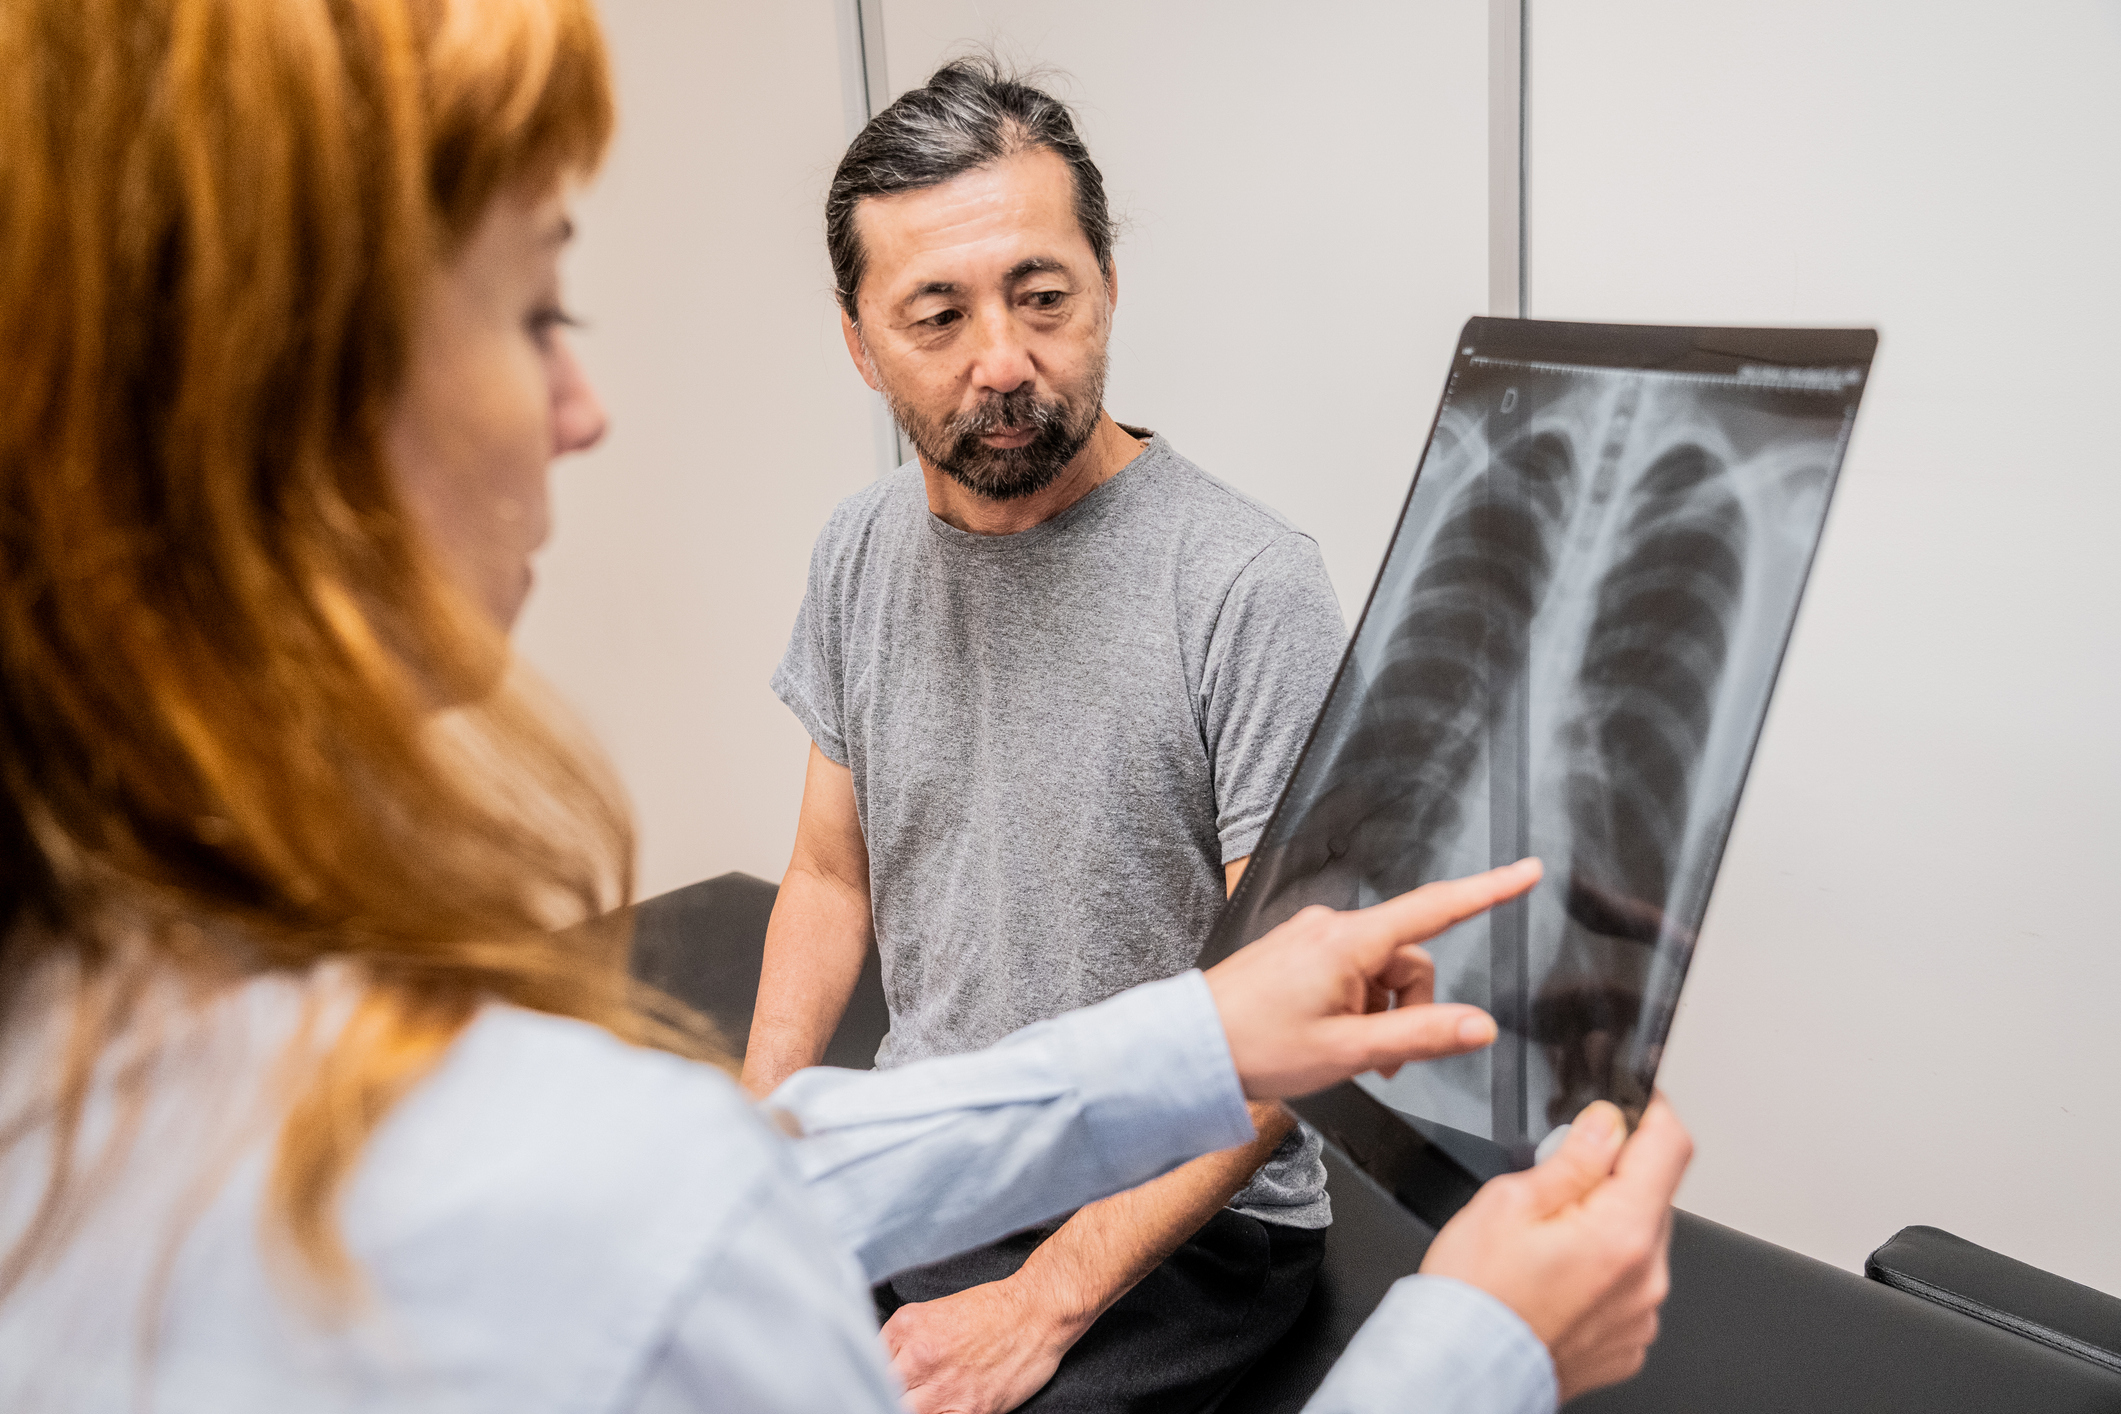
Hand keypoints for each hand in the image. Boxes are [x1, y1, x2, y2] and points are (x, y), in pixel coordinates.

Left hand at [882, 1277, 1075, 1413]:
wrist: (1037, 1312)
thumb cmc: (991, 1310)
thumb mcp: (931, 1312)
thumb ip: (901, 1340)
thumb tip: (879, 1365)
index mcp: (906, 1327)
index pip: (865, 1362)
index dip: (867, 1376)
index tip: (869, 1384)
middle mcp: (920, 1356)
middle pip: (879, 1391)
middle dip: (882, 1395)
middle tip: (894, 1394)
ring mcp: (943, 1387)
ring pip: (900, 1410)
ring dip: (904, 1407)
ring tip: (919, 1401)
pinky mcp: (970, 1410)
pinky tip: (937, 1410)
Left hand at [1202, 859, 1540, 1098]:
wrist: (1191, 1048)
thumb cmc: (1256, 1047)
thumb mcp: (1349, 1051)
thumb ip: (1420, 1038)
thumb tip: (1480, 1026)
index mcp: (1347, 942)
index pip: (1435, 908)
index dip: (1488, 890)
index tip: (1527, 871)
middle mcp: (1330, 928)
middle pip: (1407, 959)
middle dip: (1409, 1008)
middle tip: (1381, 1061)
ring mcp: (1311, 938)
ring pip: (1379, 972)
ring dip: (1380, 1013)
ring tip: (1348, 1053)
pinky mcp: (1297, 951)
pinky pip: (1349, 972)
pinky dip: (1355, 1006)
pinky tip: (1329, 1036)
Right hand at [1420, 1094, 1693, 1400]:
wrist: (1461, 1368)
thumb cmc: (1475, 1294)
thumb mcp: (1509, 1201)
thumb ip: (1571, 1158)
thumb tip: (1606, 1122)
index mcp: (1621, 1232)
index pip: (1669, 1146)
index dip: (1650, 1111)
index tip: (1630, 1104)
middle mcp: (1646, 1276)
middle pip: (1653, 1193)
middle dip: (1614, 1175)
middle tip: (1555, 1183)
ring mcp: (1642, 1313)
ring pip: (1639, 1239)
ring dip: (1607, 1224)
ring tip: (1548, 1240)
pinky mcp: (1630, 1339)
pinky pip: (1629, 1284)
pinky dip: (1603, 1269)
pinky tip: (1557, 1276)